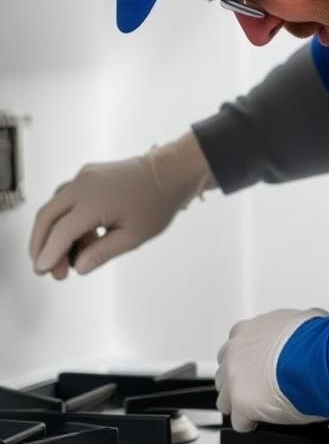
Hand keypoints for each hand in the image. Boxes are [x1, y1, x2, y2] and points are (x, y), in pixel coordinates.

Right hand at [28, 131, 213, 278]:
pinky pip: (67, 198)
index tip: (41, 271)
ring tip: (71, 258)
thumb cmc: (157, 203)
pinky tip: (82, 238)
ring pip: (55, 207)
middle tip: (48, 269)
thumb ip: (102, 253)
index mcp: (93, 201)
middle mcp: (83, 185)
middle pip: (47, 217)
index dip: (49, 254)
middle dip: (41, 245)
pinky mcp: (88, 174)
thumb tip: (79, 267)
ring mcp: (83, 177)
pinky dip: (67, 218)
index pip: (61, 232)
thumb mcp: (133, 236)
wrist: (172, 172)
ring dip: (55, 232)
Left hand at [215, 308, 328, 432]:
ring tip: (261, 408)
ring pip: (225, 399)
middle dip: (241, 382)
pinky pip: (240, 422)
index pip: (237, 347)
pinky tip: (266, 420)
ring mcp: (234, 378)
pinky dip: (251, 423)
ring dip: (240, 405)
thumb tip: (313, 325)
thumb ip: (299, 326)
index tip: (261, 367)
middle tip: (261, 389)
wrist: (318, 359)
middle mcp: (236, 352)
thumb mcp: (309, 320)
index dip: (251, 360)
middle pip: (225, 373)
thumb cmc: (317, 342)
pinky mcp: (241, 403)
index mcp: (250, 330)